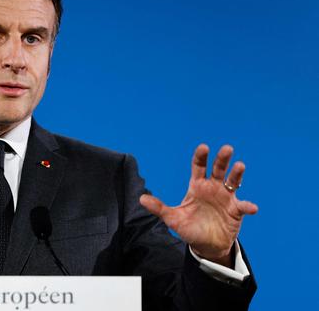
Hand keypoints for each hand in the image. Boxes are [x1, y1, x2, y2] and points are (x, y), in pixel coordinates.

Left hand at [139, 144, 257, 266]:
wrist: (206, 245)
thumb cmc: (189, 228)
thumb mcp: (172, 218)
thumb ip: (159, 208)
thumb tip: (141, 199)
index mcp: (197, 186)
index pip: (199, 167)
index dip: (201, 157)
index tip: (203, 147)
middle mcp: (213, 188)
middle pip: (218, 169)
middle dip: (222, 159)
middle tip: (227, 148)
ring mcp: (226, 198)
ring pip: (233, 182)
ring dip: (237, 174)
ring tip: (240, 166)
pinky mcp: (236, 210)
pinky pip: (243, 206)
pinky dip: (247, 206)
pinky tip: (251, 207)